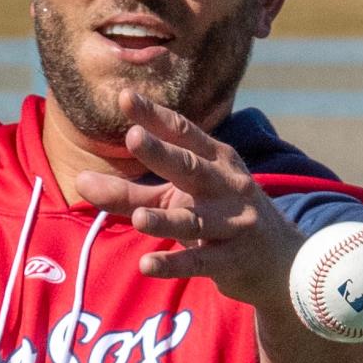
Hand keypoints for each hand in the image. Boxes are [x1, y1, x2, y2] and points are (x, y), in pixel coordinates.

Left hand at [75, 90, 302, 307]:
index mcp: (216, 160)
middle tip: (133, 137)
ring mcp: (234, 224)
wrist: (283, 262)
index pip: (182, 133)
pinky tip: (147, 265)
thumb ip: (130, 193)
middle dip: (162, 153)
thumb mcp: (178, 199)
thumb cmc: (221, 218)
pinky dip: (174, 264)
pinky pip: (200, 262)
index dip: (154, 116)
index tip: (125, 97)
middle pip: (190, 167)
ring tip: (138, 218)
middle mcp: (228, 186)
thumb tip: (79, 182)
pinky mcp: (233, 260)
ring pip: (194, 220)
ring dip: (166, 219)